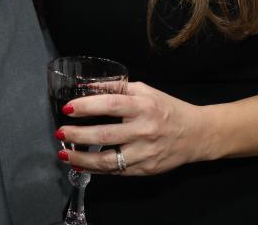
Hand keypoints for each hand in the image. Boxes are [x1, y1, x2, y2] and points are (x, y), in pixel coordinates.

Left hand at [55, 81, 216, 175]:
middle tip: (60, 132)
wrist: (197, 134)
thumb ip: (118, 87)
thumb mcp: (145, 91)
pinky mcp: (145, 169)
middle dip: (77, 135)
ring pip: (108, 160)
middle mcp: (144, 129)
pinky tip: (83, 165)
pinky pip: (117, 171)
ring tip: (64, 154)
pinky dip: (97, 169)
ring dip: (82, 158)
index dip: (87, 106)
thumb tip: (88, 86)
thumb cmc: (168, 108)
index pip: (110, 104)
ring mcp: (145, 152)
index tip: (68, 108)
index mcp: (143, 106)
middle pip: (104, 135)